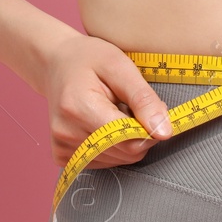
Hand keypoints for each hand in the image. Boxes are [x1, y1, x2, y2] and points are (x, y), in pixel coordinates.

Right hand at [38, 31, 172, 168]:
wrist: (57, 64)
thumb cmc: (89, 59)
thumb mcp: (120, 66)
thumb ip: (143, 100)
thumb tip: (164, 132)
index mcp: (78, 108)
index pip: (129, 140)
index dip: (150, 128)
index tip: (152, 108)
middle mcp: (66, 133)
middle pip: (126, 153)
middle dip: (139, 132)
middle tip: (131, 106)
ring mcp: (62, 147)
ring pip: (118, 159)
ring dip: (126, 139)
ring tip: (114, 112)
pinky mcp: (62, 156)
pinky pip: (104, 162)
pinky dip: (113, 146)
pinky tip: (104, 125)